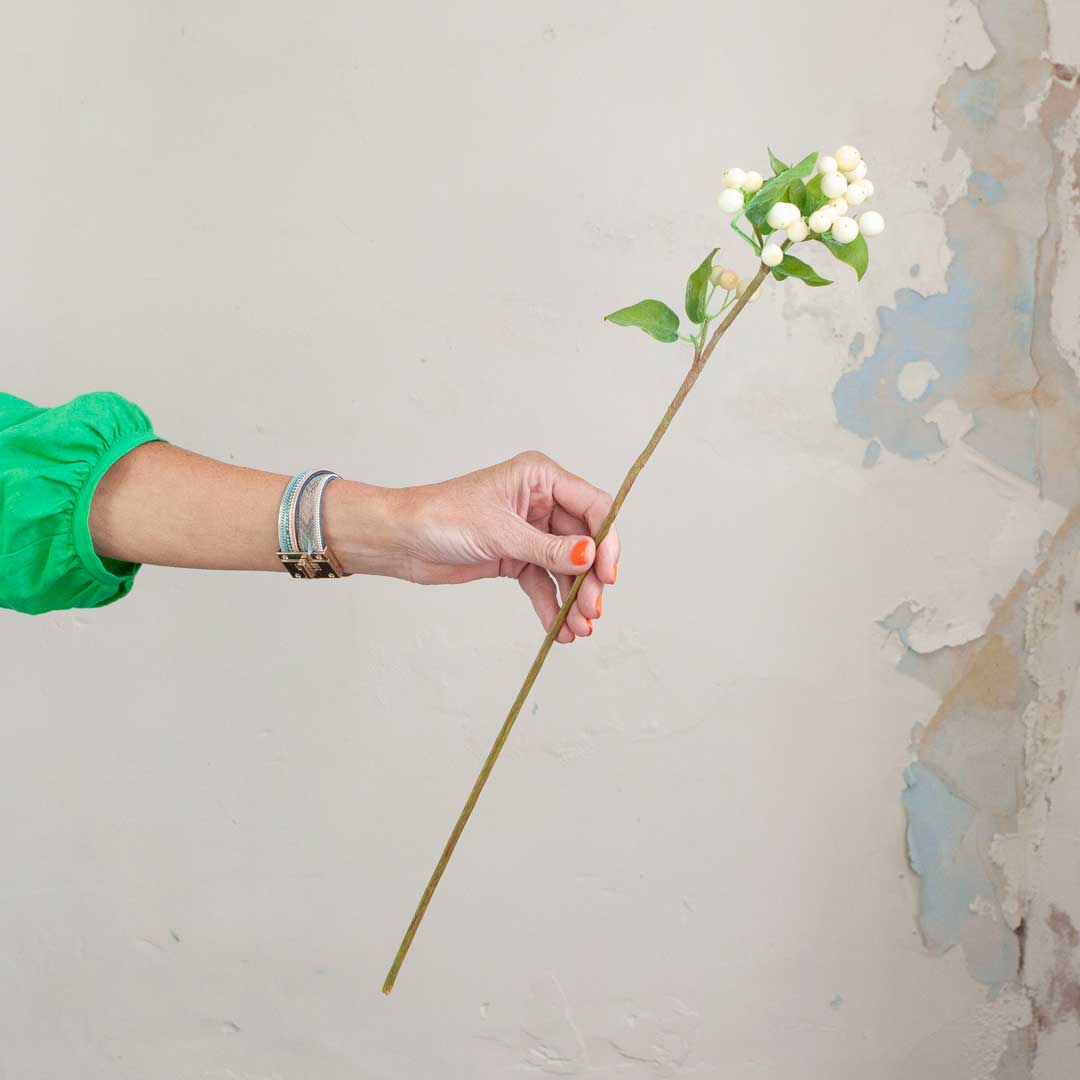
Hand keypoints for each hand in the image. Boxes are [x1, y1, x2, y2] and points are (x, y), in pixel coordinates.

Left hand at [327, 452, 619, 642]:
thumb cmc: (443, 517)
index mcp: (541, 478)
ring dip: (573, 598)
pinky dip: (551, 605)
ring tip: (577, 629)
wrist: (401, 539)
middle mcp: (540, 501)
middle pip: (584, 542)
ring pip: (565, 567)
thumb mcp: (500, 533)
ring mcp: (529, 530)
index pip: (593, 506)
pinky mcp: (515, 556)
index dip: (607, 541)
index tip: (608, 576)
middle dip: (589, 579)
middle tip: (591, 611)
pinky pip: (542, 582)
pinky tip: (558, 630)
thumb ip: (548, 549)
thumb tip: (590, 557)